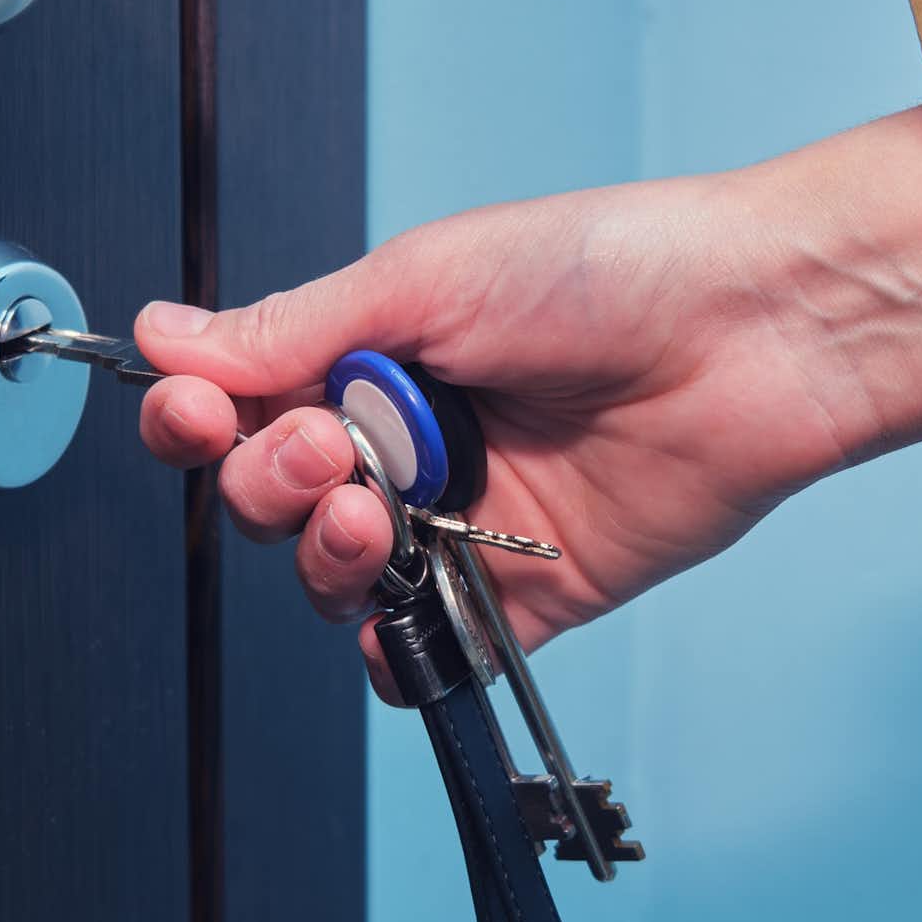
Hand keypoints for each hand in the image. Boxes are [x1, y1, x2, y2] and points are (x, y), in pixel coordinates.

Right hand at [133, 104, 921, 699]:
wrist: (753, 331)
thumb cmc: (611, 269)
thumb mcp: (427, 278)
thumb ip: (294, 329)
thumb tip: (168, 334)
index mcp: (379, 355)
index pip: (245, 404)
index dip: (201, 417)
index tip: (190, 410)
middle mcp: (413, 442)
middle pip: (274, 501)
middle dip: (267, 481)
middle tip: (319, 451)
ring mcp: (465, 522)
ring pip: (336, 581)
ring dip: (323, 555)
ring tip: (371, 511)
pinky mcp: (527, 592)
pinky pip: (428, 652)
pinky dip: (396, 652)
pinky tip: (397, 617)